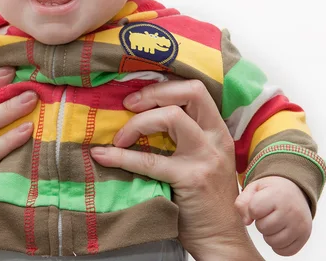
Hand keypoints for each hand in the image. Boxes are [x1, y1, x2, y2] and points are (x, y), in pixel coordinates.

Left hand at [91, 80, 262, 260]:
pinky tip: (103, 156)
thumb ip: (184, 138)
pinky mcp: (189, 179)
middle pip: (190, 92)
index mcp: (217, 131)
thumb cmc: (207, 200)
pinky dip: (120, 156)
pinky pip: (149, 160)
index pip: (196, 90)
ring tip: (118, 137)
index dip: (164, 86)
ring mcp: (204, 158)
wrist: (222, 238)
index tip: (139, 96)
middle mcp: (215, 138)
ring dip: (137, 123)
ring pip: (171, 117)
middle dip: (153, 92)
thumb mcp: (203, 159)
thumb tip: (140, 117)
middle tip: (128, 104)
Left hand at [235, 176, 311, 255]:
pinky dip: (278, 245)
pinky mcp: (304, 237)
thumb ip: (242, 202)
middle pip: (263, 227)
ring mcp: (300, 225)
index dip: (252, 209)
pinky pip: (285, 251)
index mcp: (277, 194)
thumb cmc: (270, 190)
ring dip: (268, 234)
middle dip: (260, 222)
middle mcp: (291, 210)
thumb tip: (246, 222)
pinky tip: (278, 232)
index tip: (258, 204)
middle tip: (267, 214)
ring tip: (272, 222)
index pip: (254, 210)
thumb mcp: (254, 188)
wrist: (295, 191)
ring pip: (273, 241)